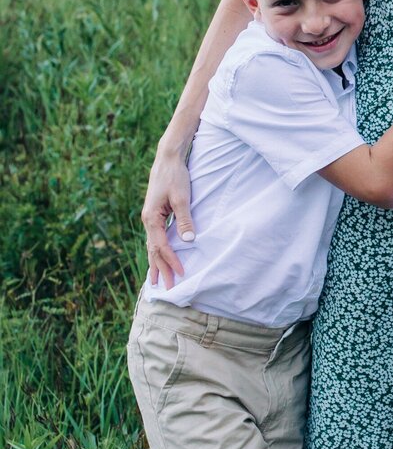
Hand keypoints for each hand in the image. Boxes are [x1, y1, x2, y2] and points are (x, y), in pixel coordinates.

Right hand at [141, 146, 192, 285]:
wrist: (167, 159)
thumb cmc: (175, 176)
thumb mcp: (181, 198)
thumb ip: (184, 219)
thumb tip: (188, 240)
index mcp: (151, 218)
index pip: (161, 246)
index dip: (171, 261)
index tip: (182, 273)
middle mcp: (148, 221)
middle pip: (154, 250)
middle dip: (161, 270)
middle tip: (168, 289)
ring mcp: (150, 219)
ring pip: (153, 246)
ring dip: (157, 264)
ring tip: (158, 281)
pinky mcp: (155, 215)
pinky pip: (156, 239)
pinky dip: (158, 252)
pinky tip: (160, 259)